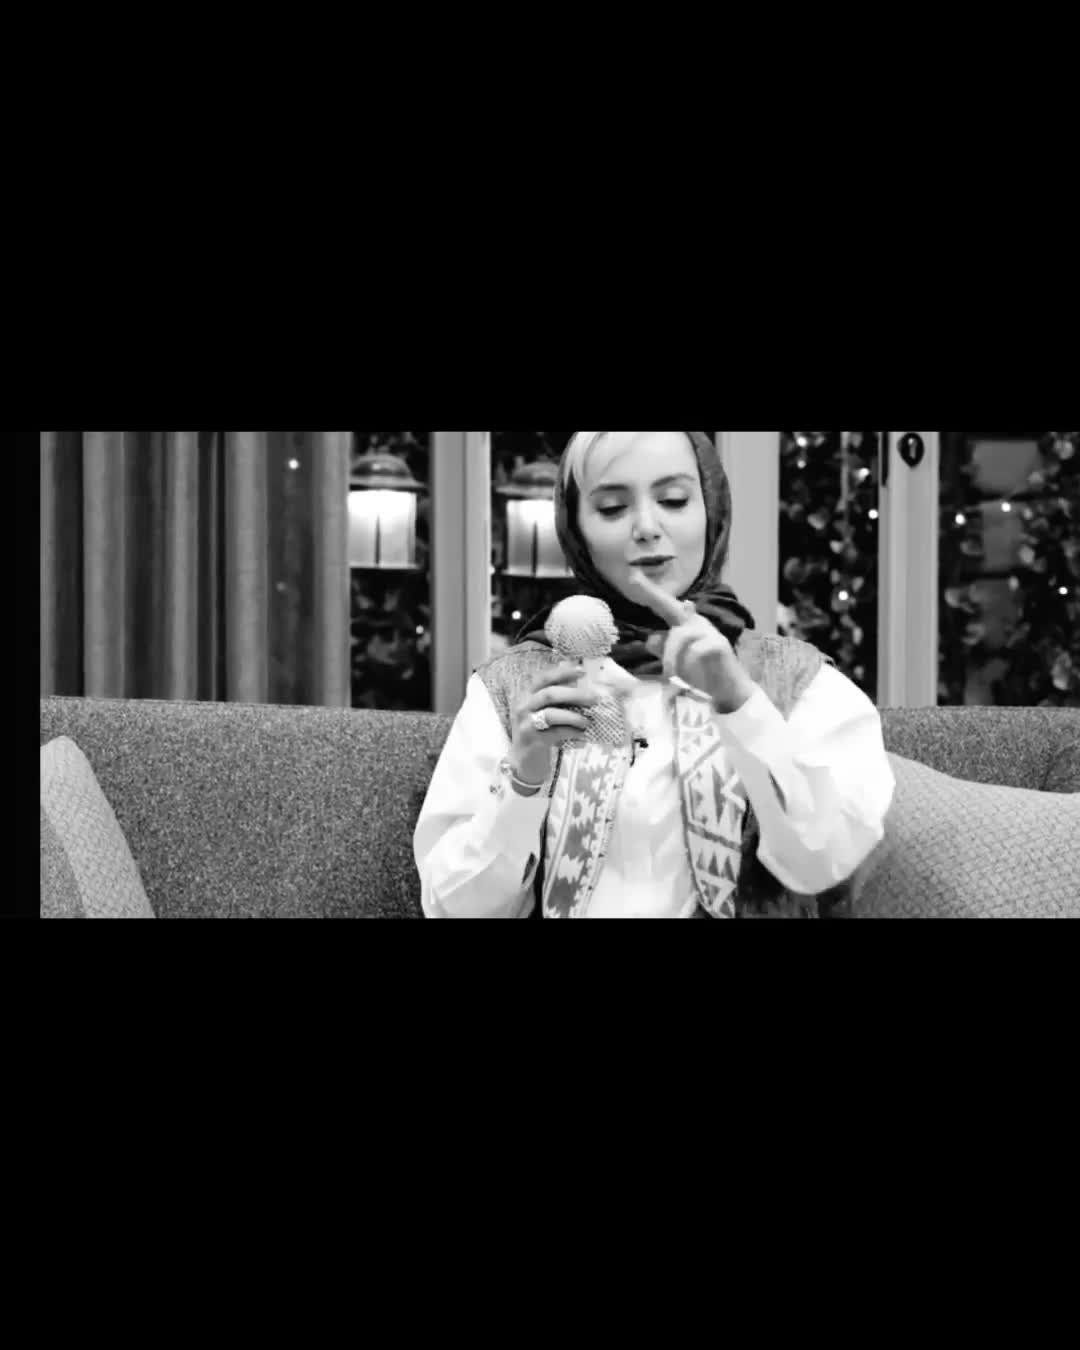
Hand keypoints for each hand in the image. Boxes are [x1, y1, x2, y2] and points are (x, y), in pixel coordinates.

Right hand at [509, 662, 600, 784]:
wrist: (523, 761)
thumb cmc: (539, 733)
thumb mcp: (543, 713)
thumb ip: (558, 701)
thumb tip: (585, 691)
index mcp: (527, 695)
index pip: (544, 678)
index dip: (563, 672)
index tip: (582, 672)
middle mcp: (523, 706)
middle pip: (549, 694)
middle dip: (574, 694)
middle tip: (594, 699)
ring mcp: (525, 724)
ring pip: (551, 714)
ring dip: (573, 716)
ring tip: (588, 721)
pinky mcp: (532, 740)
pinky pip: (555, 733)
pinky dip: (572, 733)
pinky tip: (583, 736)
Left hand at [628, 570, 754, 714]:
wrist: (727, 691)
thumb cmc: (702, 675)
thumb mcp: (678, 663)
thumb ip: (664, 651)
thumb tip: (651, 638)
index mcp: (686, 626)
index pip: (666, 607)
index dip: (650, 593)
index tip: (632, 577)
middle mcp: (697, 623)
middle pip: (673, 607)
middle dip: (654, 595)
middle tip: (633, 580)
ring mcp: (710, 632)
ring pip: (681, 634)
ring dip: (671, 655)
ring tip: (669, 673)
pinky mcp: (720, 645)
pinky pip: (697, 648)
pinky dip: (689, 661)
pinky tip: (688, 674)